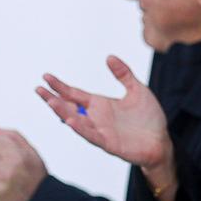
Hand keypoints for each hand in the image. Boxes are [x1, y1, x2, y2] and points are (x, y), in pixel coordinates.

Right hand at [39, 57, 171, 169]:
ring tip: (50, 102)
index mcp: (100, 105)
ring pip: (76, 122)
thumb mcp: (137, 90)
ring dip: (63, 112)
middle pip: (69, 108)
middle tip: (38, 89)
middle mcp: (96, 118)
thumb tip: (109, 57)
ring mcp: (101, 132)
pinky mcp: (109, 144)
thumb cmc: (149, 119)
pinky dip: (80, 129)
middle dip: (53, 99)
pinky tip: (70, 121)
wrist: (162, 142)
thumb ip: (124, 74)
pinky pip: (92, 136)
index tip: (46, 77)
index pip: (75, 94)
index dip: (60, 86)